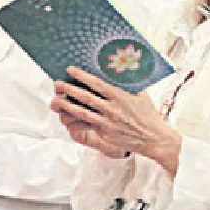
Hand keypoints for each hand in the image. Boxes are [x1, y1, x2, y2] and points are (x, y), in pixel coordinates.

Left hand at [51, 67, 180, 172]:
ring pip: (82, 112)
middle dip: (69, 89)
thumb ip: (130, 84)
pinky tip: (66, 116)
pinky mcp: (105, 132)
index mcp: (121, 97)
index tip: (71, 70)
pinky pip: (87, 124)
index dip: (82, 76)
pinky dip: (75, 120)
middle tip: (57, 83)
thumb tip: (121, 71)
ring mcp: (107, 122)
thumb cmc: (149, 116)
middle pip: (86, 97)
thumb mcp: (142, 96)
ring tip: (56, 100)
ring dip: (67, 105)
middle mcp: (113, 109)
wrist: (154, 138)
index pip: (98, 84)